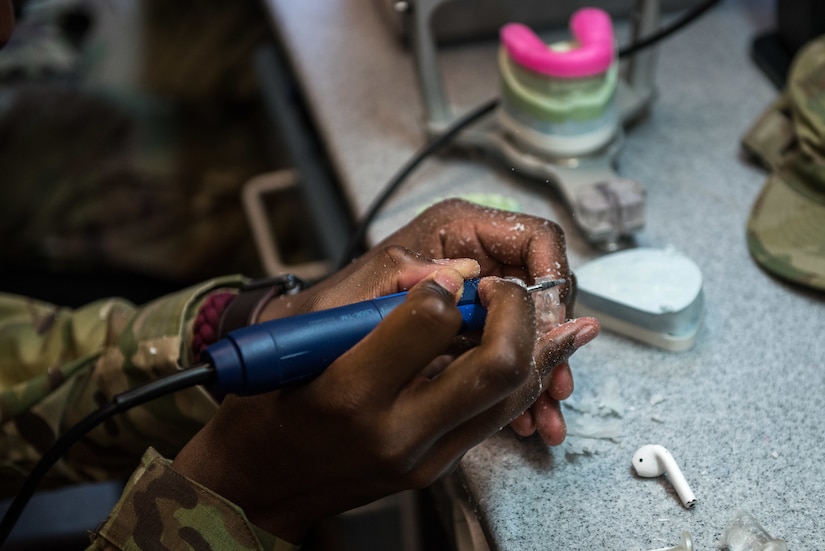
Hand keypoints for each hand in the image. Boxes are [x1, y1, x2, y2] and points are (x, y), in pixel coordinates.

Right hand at [173, 248, 596, 542]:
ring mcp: (423, 456)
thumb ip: (374, 311)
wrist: (259, 486)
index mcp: (350, 390)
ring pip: (511, 394)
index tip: (446, 277)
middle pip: (496, 364)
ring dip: (540, 349)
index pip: (430, 318)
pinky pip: (495, 418)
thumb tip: (442, 281)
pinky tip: (538, 357)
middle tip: (506, 289)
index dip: (447, 285)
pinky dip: (521, 381)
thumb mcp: (300, 348)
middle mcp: (396, 430)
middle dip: (517, 314)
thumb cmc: (266, 413)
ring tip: (564, 322)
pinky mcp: (436, 468)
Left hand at [260, 199, 594, 444]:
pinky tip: (523, 417)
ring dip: (541, 369)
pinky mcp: (473, 327)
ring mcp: (476, 293)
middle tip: (553, 384)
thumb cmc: (326, 313)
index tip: (549, 330)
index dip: (551, 283)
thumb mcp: (354, 295)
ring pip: (533, 325)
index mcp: (456, 229)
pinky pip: (511, 351)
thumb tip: (462, 277)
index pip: (535, 238)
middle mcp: (473, 255)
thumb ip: (402, 276)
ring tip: (543, 415)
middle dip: (552, 337)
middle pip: (543, 287)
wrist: (304, 349)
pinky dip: (521, 384)